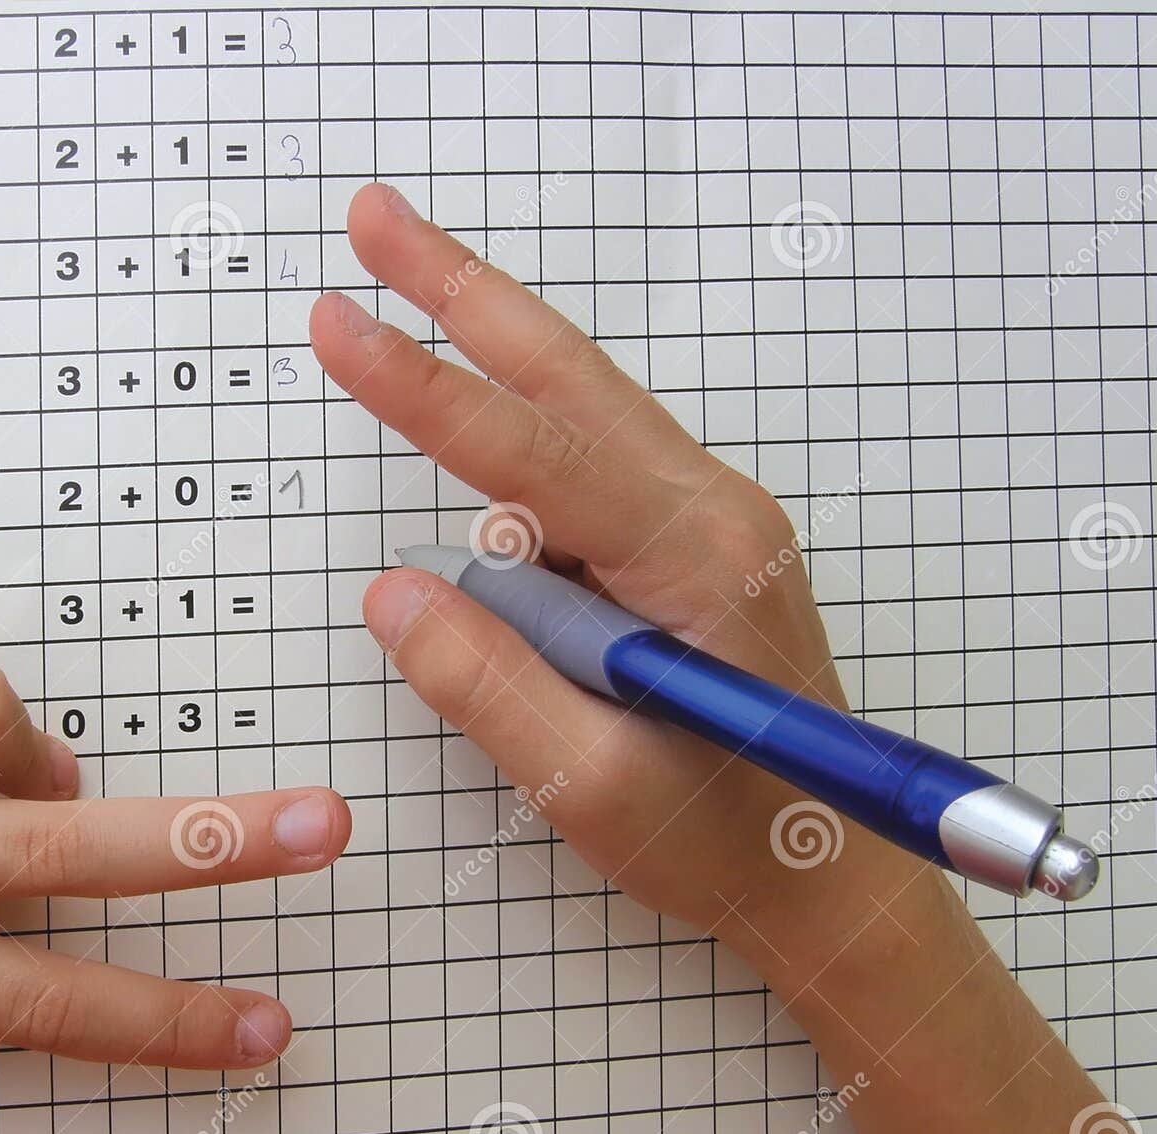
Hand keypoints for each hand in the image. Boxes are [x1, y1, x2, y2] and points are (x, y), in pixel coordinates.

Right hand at [311, 182, 951, 973]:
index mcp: (696, 561)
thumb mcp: (589, 786)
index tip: (336, 321)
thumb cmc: (729, 846)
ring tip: (396, 292)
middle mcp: (712, 512)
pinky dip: (520, 430)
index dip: (425, 388)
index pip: (534, 454)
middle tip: (373, 216)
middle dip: (463, 291)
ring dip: (488, 345)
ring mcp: (709, 521)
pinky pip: (591, 466)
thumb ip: (488, 686)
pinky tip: (470, 424)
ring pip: (581, 407)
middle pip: (569, 377)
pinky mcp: (694, 545)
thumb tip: (392, 592)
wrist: (836, 877)